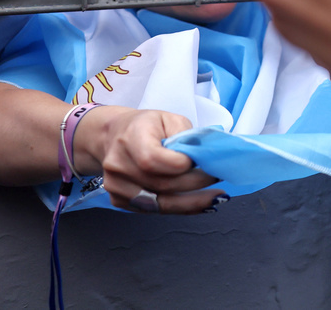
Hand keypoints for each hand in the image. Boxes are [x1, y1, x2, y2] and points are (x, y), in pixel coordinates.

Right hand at [78, 107, 224, 214]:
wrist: (113, 136)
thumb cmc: (147, 126)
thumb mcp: (170, 119)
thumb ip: (187, 136)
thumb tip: (206, 156)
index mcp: (131, 138)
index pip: (154, 160)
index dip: (182, 165)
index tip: (203, 161)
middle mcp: (118, 164)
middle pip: (161, 184)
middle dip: (195, 184)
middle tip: (218, 178)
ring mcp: (116, 185)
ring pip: (159, 203)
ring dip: (191, 203)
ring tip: (216, 198)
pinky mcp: (118, 200)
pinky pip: (153, 210)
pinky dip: (179, 209)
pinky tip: (198, 205)